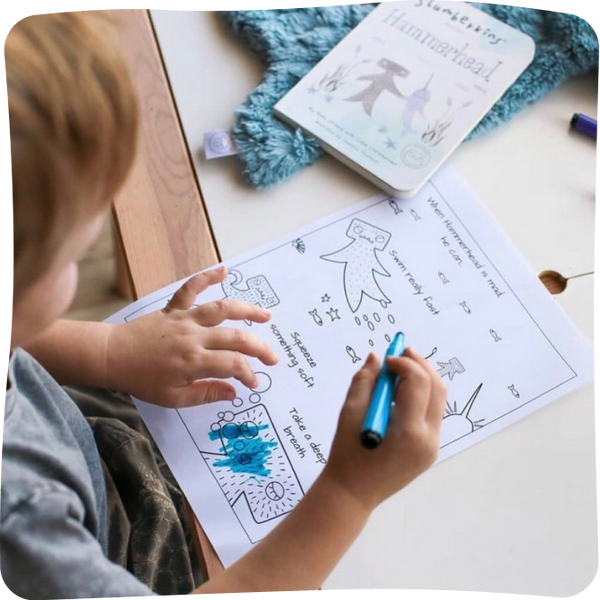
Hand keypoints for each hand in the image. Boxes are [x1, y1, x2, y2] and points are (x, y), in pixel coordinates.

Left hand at [106, 267, 278, 406]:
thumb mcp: (172, 398)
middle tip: (273, 358)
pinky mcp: (174, 308)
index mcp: (193, 362)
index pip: (232, 366)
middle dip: (259, 348)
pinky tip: (223, 270)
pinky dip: (207, 277)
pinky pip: (192, 288)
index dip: (248, 375)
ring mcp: (185, 319)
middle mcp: (193, 338)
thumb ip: (205, 395)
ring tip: (266, 315)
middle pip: (236, 338)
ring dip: (247, 310)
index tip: (252, 383)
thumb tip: (233, 392)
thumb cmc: (141, 380)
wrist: (112, 356)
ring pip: (222, 309)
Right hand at [323, 348, 446, 512]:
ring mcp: (433, 446)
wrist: (352, 494)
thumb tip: (376, 358)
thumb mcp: (349, 414)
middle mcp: (428, 439)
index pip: (418, 382)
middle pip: (436, 387)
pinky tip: (401, 392)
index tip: (385, 359)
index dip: (403, 362)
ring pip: (438, 399)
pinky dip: (420, 396)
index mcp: (409, 431)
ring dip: (422, 378)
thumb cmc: (346, 455)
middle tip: (399, 352)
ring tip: (399, 369)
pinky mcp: (430, 449)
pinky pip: (432, 413)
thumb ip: (364, 382)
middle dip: (419, 364)